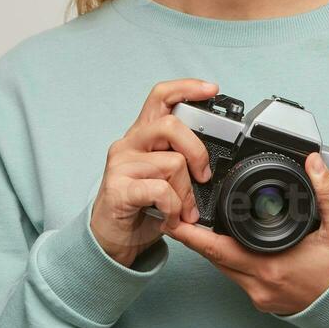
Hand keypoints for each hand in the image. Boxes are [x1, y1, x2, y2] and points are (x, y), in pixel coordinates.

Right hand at [90, 78, 217, 267]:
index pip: (161, 96)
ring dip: (186, 193)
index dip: (187, 88)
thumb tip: (216, 165)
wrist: (112, 239)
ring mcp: (121, 165)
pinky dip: (173, 209)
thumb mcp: (165, 179)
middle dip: (198, 152)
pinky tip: (169, 219)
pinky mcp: (118, 188)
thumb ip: (183, 163)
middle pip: (171, 125)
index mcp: (143, 135)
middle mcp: (130, 143)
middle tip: (203, 176)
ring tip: (183, 211)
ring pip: (172, 163)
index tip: (212, 89)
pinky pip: (161, 191)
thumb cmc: (141, 207)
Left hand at [168, 151, 328, 314]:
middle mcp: (260, 285)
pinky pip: (237, 277)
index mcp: (272, 266)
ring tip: (198, 224)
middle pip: (214, 258)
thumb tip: (314, 163)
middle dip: (195, 237)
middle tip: (179, 214)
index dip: (192, 234)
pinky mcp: (264, 301)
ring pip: (224, 269)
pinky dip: (229, 259)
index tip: (173, 219)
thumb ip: (326, 193)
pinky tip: (229, 244)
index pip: (219, 249)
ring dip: (212, 248)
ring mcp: (260, 296)